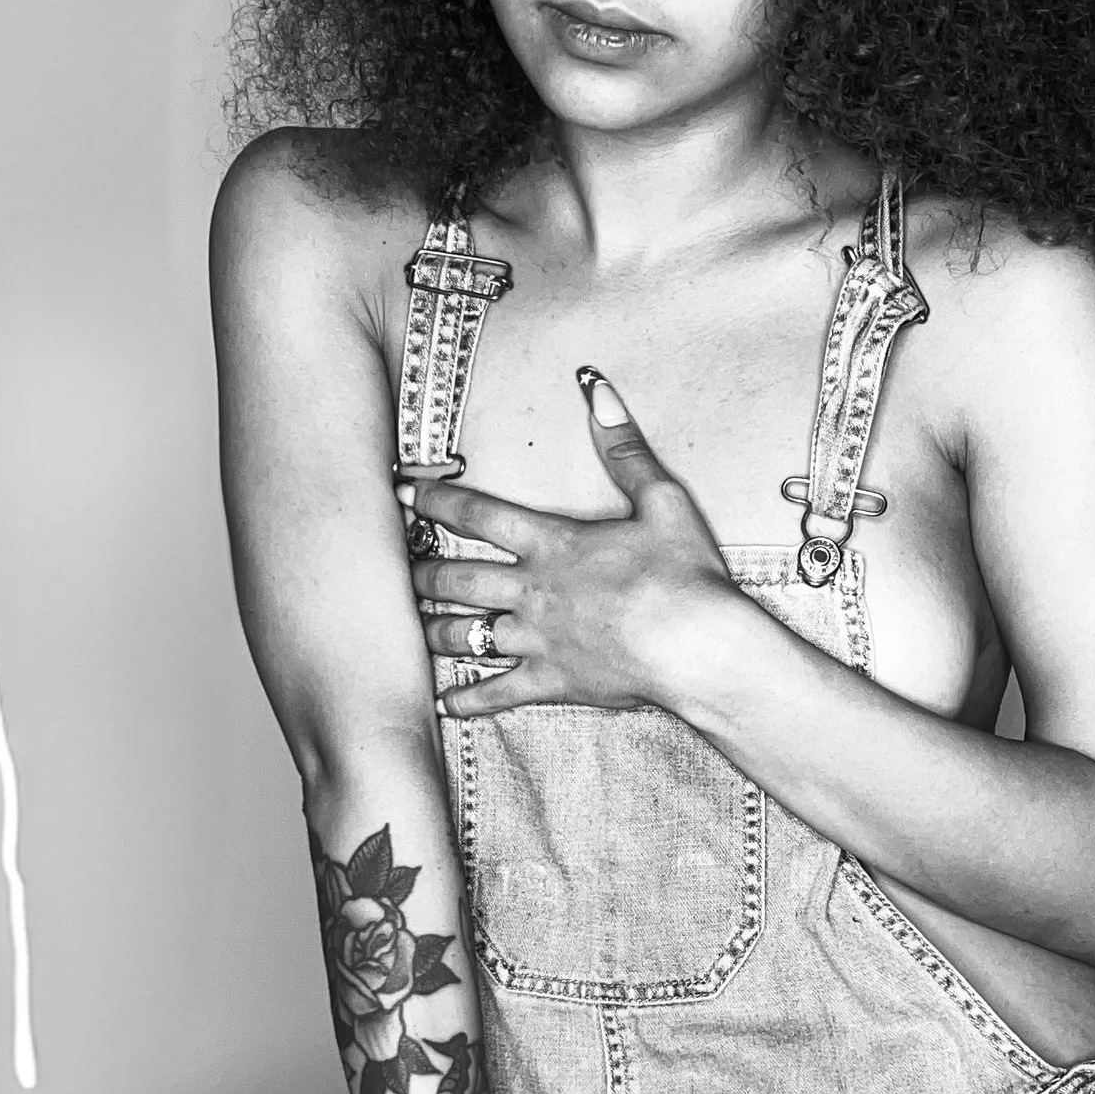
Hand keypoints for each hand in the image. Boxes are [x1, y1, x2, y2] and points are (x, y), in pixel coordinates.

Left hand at [407, 372, 730, 716]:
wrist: (697, 648)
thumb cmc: (685, 576)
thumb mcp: (661, 500)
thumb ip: (623, 448)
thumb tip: (599, 390)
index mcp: (553, 543)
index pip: (478, 514)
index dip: (435, 500)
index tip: (403, 493)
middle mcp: (533, 590)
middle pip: (457, 577)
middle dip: (421, 572)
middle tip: (396, 569)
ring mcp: (537, 640)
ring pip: (465, 634)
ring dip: (434, 629)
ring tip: (412, 627)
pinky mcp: (552, 681)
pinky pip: (497, 693)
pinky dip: (468, 699)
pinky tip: (446, 702)